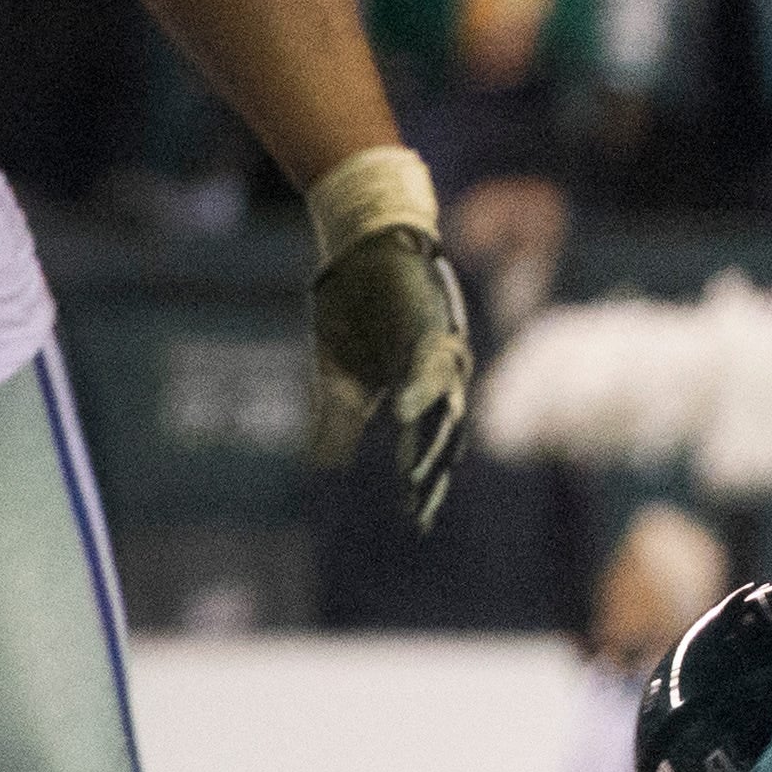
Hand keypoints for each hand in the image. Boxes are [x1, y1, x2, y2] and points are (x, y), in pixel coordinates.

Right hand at [310, 224, 472, 529]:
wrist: (359, 249)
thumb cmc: (353, 311)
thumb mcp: (337, 375)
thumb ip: (338, 419)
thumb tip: (326, 468)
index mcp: (416, 394)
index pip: (425, 447)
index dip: (422, 484)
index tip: (415, 522)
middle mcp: (437, 378)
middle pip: (444, 433)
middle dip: (432, 472)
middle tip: (420, 509)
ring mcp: (439, 351)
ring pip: (445, 402)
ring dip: (431, 439)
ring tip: (416, 475)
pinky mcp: (432, 324)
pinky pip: (432, 360)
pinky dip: (420, 389)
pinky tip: (404, 414)